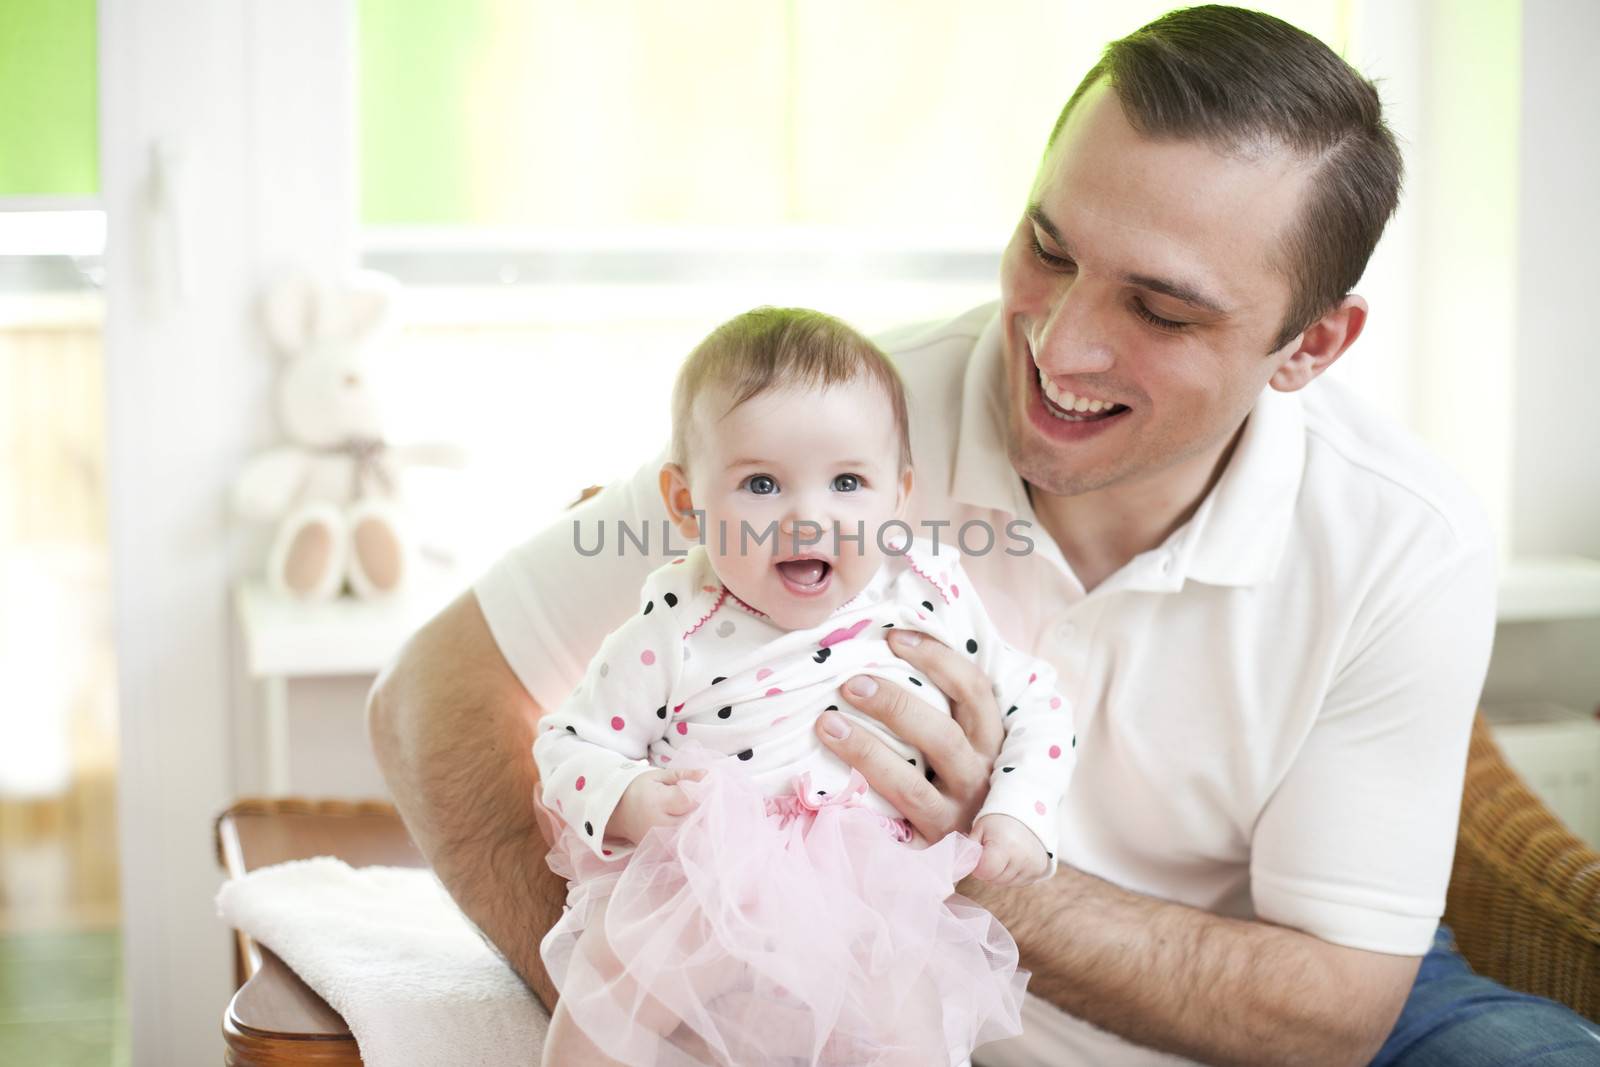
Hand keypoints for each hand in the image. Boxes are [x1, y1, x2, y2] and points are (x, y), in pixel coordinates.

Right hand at [606, 768, 704, 844]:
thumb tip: (707, 774)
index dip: (701, 796)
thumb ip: (684, 775)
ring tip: (696, 817)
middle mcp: (656, 823)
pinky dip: (688, 839)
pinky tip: (688, 829)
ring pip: (689, 836)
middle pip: (691, 821)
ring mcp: (656, 840)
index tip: (704, 791)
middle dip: (702, 813)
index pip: (688, 801)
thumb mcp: (659, 776)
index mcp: (656, 800)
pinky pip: (680, 847)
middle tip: (704, 805)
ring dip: (697, 827)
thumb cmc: (640, 789)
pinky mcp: (657, 850)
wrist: (616, 811)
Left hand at [814, 629, 1000, 842]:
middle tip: (851, 683)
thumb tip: (891, 643)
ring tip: (827, 725)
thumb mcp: (968, 746)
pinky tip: (827, 792)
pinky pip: (894, 832)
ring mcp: (954, 820)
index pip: (974, 693)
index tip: (893, 637)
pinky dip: (864, 811)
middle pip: (943, 737)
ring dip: (868, 753)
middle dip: (897, 706)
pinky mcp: (930, 853)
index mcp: (991, 744)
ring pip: (912, 786)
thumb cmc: (961, 786)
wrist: (985, 867)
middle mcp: (979, 780)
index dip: (938, 659)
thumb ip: (943, 705)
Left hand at [970, 813, 1048, 885]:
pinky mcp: (1039, 871)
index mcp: (1005, 845)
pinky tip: (1013, 860)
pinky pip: (1018, 883)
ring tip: (1003, 855)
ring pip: (1005, 883)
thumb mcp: (979, 829)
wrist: (1027, 816)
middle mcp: (1021, 857)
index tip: (980, 855)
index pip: (986, 871)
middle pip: (994, 880)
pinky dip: (1012, 875)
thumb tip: (962, 866)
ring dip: (999, 874)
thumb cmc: (998, 823)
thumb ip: (969, 848)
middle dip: (988, 870)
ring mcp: (1032, 866)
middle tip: (991, 853)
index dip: (979, 866)